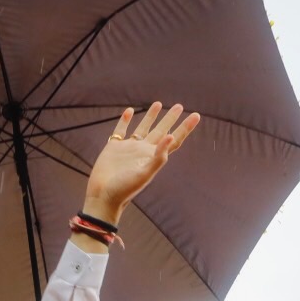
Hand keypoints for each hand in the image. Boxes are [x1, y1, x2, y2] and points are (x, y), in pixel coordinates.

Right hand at [80, 101, 201, 224]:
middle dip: (170, 119)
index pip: (174, 139)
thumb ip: (158, 157)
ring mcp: (129, 148)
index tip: (196, 115)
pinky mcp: (114, 147)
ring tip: (158, 104)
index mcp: (153, 157)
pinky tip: (129, 111)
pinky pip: (121, 130)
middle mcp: (143, 151)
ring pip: (143, 128)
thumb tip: (171, 137)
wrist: (103, 196)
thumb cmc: (125, 189)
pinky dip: (125, 120)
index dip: (185, 128)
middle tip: (180, 106)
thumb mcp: (145, 174)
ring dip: (151, 117)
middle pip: (161, 131)